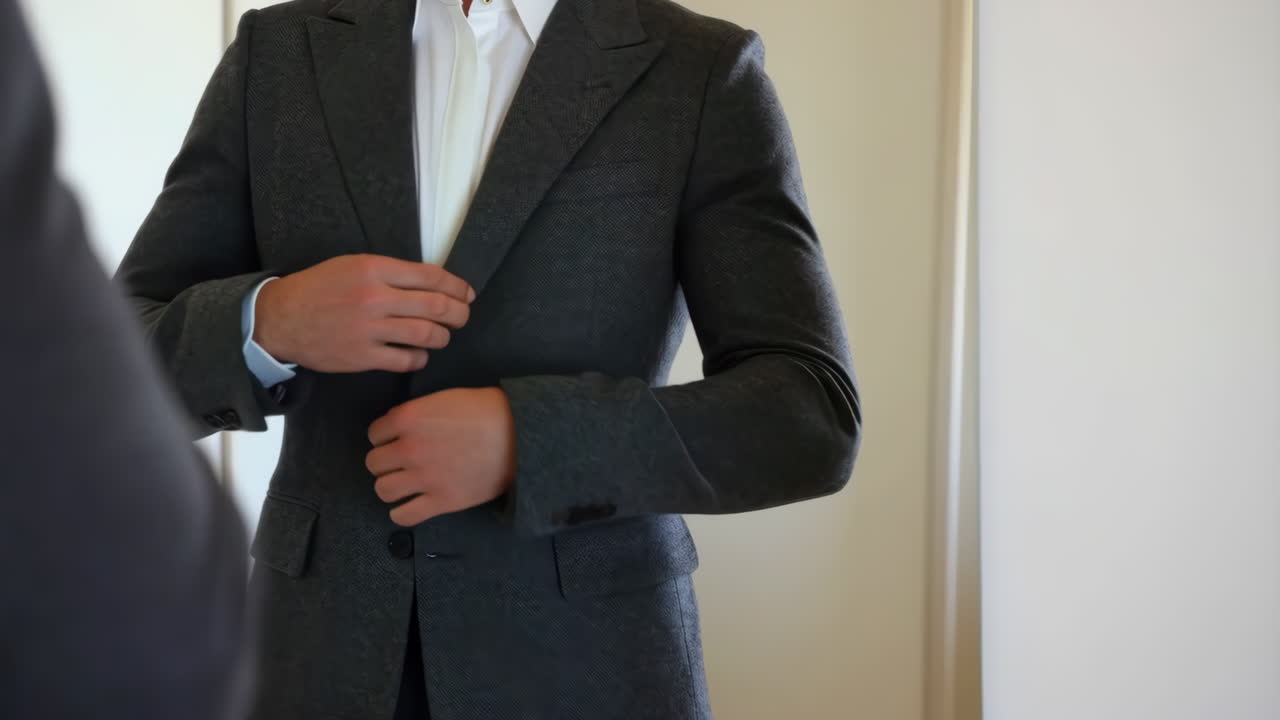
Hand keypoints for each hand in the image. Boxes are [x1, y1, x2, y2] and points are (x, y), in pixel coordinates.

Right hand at [254, 254, 474, 372]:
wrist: (281, 318)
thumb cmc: (320, 288)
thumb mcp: (353, 265)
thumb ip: (391, 272)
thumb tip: (432, 283)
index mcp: (373, 269)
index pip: (431, 276)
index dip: (456, 286)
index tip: (467, 293)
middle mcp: (374, 297)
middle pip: (436, 307)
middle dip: (459, 314)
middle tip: (463, 317)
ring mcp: (369, 329)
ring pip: (427, 335)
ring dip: (442, 337)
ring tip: (442, 336)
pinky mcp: (362, 357)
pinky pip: (406, 360)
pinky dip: (420, 358)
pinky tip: (418, 354)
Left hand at [366, 387, 516, 526]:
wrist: (518, 435)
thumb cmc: (484, 410)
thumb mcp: (443, 399)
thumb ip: (415, 413)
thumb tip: (396, 427)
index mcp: (409, 419)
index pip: (374, 433)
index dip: (384, 436)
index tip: (396, 439)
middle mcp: (410, 449)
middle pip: (374, 463)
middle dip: (385, 461)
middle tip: (400, 461)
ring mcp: (425, 478)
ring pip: (383, 490)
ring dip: (390, 485)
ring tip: (404, 483)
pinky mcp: (442, 501)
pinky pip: (404, 515)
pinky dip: (401, 512)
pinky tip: (409, 504)